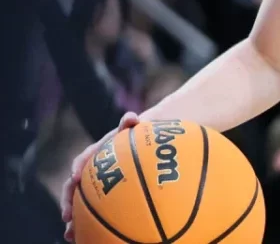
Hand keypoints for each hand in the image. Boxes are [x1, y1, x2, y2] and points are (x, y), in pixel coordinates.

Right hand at [61, 112, 139, 240]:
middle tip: (67, 216)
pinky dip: (89, 225)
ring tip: (70, 234)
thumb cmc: (137, 137)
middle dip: (68, 201)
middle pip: (74, 187)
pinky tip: (85, 238)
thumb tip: (130, 117)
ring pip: (80, 203)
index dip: (78, 166)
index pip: (84, 159)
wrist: (142, 143)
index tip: (75, 176)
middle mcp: (92, 170)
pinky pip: (94, 211)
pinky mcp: (103, 196)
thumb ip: (130, 123)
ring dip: (74, 219)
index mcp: (97, 153)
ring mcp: (96, 184)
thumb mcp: (134, 129)